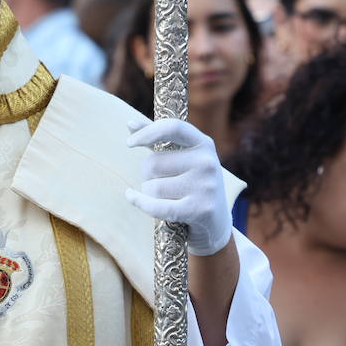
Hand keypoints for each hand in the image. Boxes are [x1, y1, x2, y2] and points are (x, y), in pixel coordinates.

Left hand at [125, 116, 231, 256]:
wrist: (215, 221)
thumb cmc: (191, 183)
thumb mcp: (180, 157)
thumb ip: (157, 139)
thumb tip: (131, 124)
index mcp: (204, 144)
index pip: (173, 128)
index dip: (147, 132)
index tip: (129, 143)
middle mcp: (208, 162)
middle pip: (153, 164)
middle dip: (147, 175)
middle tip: (161, 182)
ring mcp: (206, 187)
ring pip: (152, 187)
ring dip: (148, 193)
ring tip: (165, 197)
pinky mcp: (200, 210)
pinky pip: (156, 206)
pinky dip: (140, 203)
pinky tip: (132, 197)